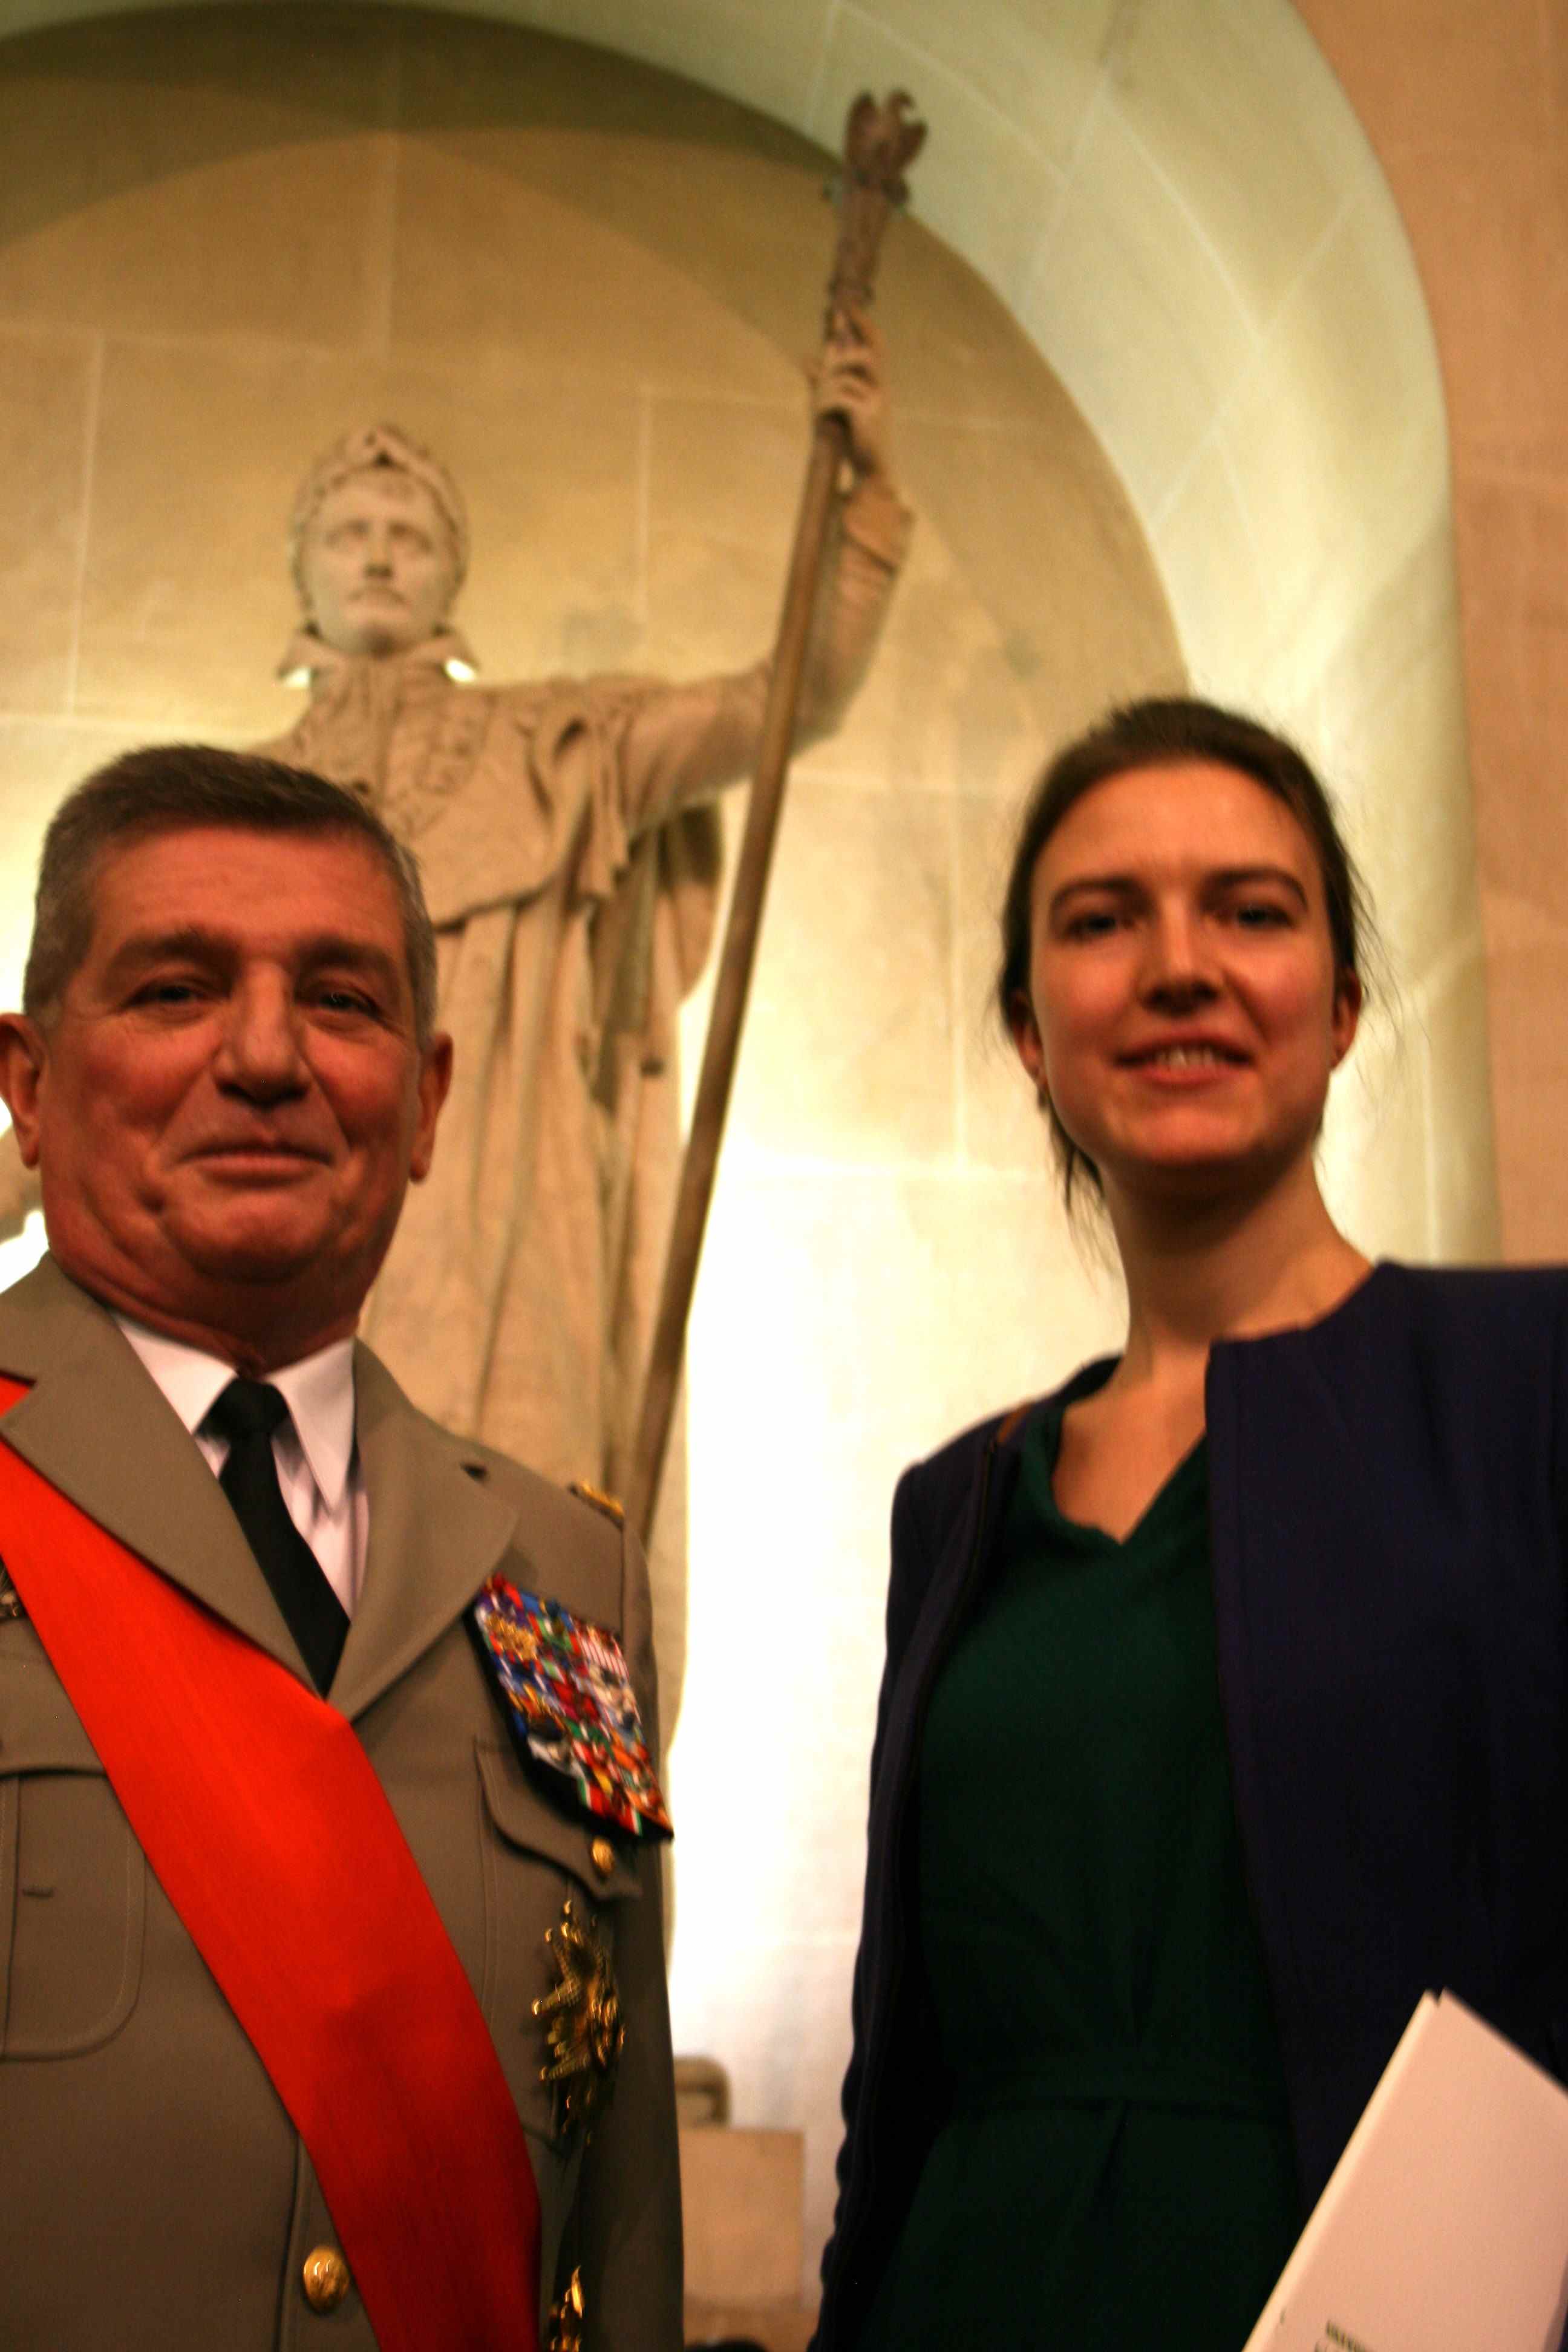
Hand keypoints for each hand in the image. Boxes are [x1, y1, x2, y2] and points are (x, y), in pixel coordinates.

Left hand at [809, 306, 892, 484]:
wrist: (870, 474)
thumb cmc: (855, 441)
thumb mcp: (837, 407)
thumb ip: (823, 382)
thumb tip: (806, 358)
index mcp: (877, 384)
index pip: (875, 345)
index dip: (862, 324)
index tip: (847, 305)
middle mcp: (881, 389)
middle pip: (867, 352)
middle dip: (846, 345)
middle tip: (827, 342)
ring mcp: (876, 403)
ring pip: (845, 376)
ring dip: (825, 384)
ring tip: (815, 403)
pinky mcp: (867, 417)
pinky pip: (840, 397)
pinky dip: (825, 402)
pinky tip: (818, 416)